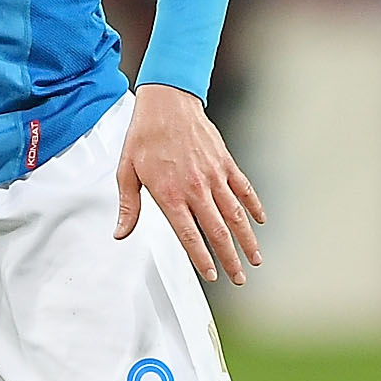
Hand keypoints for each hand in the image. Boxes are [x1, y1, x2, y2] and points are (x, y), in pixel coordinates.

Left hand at [114, 84, 264, 285]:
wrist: (167, 101)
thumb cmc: (144, 136)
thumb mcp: (126, 172)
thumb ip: (128, 207)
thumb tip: (120, 233)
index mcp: (170, 194)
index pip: (189, 235)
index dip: (202, 258)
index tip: (212, 275)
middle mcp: (196, 188)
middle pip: (218, 231)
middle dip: (231, 259)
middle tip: (239, 278)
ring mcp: (214, 175)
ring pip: (236, 214)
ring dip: (247, 239)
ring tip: (256, 260)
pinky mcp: (225, 162)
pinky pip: (244, 188)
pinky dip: (254, 206)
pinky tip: (260, 221)